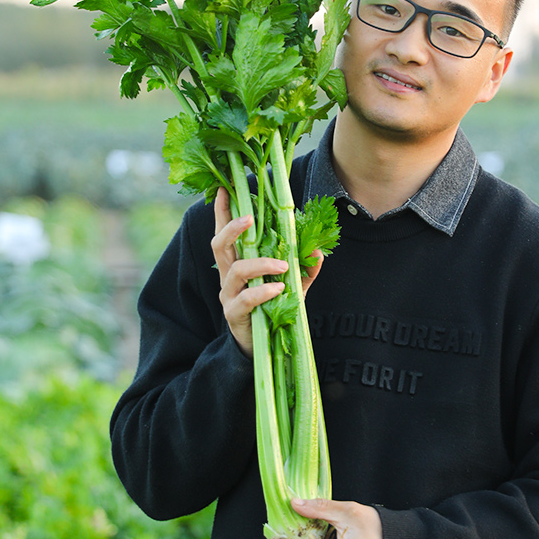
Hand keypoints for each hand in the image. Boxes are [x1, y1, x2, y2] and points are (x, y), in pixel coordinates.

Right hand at [211, 187, 323, 357]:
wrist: (262, 349)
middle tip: (250, 217)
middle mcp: (228, 277)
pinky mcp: (234, 315)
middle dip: (231, 228)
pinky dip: (263, 291)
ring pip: (235, 270)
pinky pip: (245, 299)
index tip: (223, 188)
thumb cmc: (273, 311)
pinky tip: (280, 288)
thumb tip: (319, 252)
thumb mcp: (293, 286)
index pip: (225, 233)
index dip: (222, 212)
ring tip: (283, 265)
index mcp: (237, 264)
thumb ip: (304, 269)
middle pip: (219, 246)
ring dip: (260, 263)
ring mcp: (228, 296)